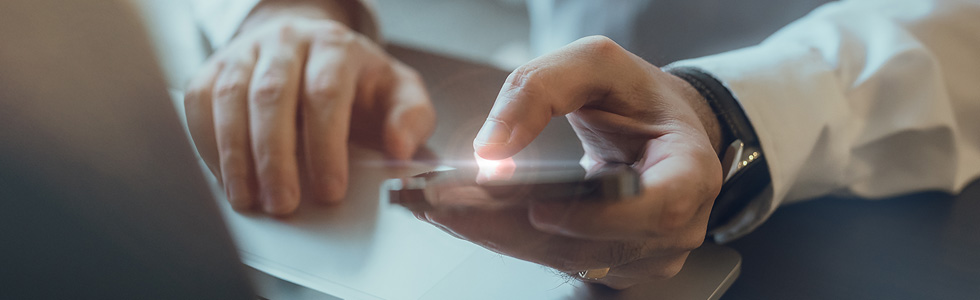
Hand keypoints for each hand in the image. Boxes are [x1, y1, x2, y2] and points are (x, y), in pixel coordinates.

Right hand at [184, 3, 434, 214]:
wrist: (308, 46)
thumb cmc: (353, 79)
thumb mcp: (397, 91)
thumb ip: (411, 116)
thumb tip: (399, 146)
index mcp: (334, 47)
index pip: (325, 93)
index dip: (325, 145)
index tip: (330, 191)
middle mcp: (286, 42)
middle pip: (272, 96)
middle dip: (275, 157)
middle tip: (284, 204)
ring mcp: (245, 52)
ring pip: (229, 99)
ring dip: (236, 156)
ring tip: (249, 200)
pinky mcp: (214, 67)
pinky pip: (199, 103)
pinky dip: (207, 144)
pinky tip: (225, 178)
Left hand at [420, 36, 723, 288]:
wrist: (655, 128)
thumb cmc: (636, 96)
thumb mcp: (595, 65)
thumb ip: (541, 90)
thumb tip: (492, 147)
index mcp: (691, 172)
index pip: (656, 210)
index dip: (599, 219)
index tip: (540, 210)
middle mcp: (675, 225)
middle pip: (593, 244)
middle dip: (512, 227)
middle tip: (449, 205)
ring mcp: (645, 254)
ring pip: (566, 258)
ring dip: (499, 235)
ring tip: (443, 207)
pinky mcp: (611, 264)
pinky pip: (556, 258)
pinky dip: (508, 237)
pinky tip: (467, 217)